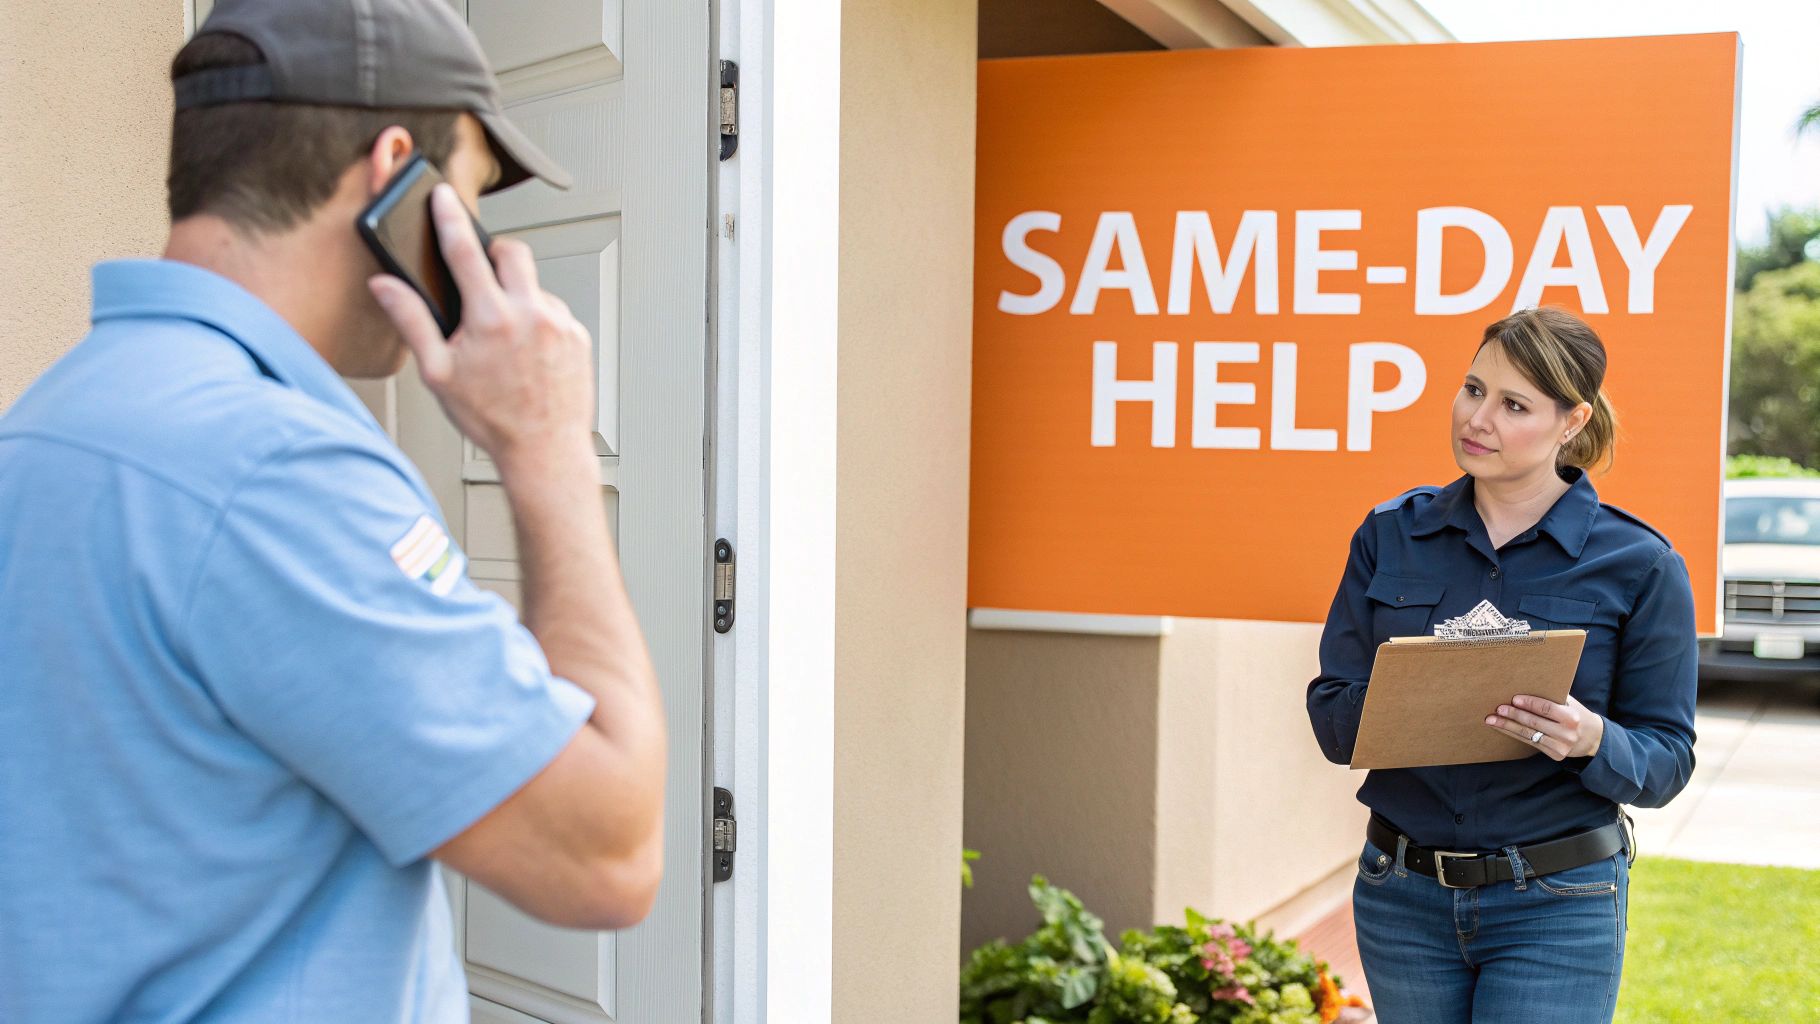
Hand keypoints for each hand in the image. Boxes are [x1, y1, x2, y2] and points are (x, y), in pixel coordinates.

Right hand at [369, 184, 595, 473]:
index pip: (464, 251)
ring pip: (534, 286)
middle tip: (480, 279)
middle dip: (494, 255)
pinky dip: (538, 321)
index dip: (449, 218)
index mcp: (490, 318)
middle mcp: (530, 313)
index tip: (443, 196)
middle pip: (512, 252)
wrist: (545, 451)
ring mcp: (560, 323)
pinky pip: (554, 312)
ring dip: (517, 297)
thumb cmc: (491, 419)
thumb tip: (384, 287)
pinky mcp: (579, 336)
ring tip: (505, 340)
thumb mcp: (438, 374)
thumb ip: (411, 322)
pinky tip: (528, 353)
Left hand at [1485, 694, 1604, 760]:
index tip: (1514, 699)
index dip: (1529, 703)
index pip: (1546, 709)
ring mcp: (1561, 746)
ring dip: (1508, 727)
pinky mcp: (1555, 755)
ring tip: (1492, 720)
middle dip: (1514, 715)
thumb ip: (1553, 696)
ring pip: (1529, 735)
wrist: (1593, 739)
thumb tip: (1527, 682)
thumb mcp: (1571, 704)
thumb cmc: (1577, 715)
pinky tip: (1503, 729)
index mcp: (1571, 717)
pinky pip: (1530, 743)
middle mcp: (1567, 733)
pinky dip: (1515, 735)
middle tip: (1498, 709)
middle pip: (1534, 723)